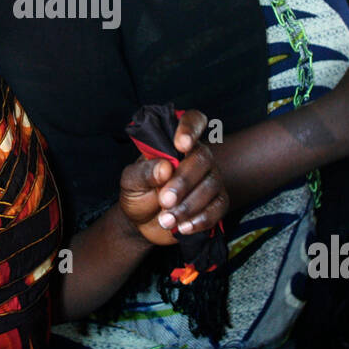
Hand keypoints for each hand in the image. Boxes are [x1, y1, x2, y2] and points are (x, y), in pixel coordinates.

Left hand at [117, 109, 227, 244]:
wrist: (142, 223)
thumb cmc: (138, 193)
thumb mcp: (130, 181)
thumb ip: (143, 172)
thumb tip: (165, 167)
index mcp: (176, 144)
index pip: (193, 121)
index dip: (191, 127)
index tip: (181, 144)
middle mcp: (198, 157)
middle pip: (202, 159)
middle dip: (183, 181)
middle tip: (164, 200)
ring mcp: (210, 179)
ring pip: (210, 185)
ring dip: (188, 205)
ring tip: (166, 219)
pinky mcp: (216, 203)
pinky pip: (218, 208)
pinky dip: (201, 219)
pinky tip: (183, 227)